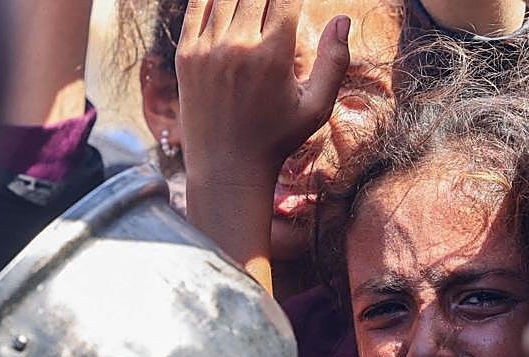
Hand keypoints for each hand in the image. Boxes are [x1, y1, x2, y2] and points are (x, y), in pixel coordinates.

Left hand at [174, 0, 350, 189]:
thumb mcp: (316, 108)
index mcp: (273, 56)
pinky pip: (196, 6)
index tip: (295, 2)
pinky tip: (228, 3)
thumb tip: (343, 18)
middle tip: (277, 4)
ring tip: (255, 5)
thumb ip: (335, 62)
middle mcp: (237, 46)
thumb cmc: (277, 139)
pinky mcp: (185, 54)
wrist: (226, 168)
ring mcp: (206, 48)